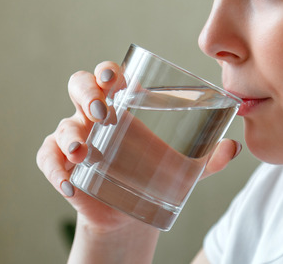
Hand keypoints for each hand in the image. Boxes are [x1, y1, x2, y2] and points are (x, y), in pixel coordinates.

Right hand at [36, 61, 242, 233]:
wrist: (132, 211)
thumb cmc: (156, 172)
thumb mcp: (183, 167)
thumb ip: (207, 157)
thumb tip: (234, 147)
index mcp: (122, 103)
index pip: (109, 74)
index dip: (107, 71)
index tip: (113, 78)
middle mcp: (94, 114)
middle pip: (79, 86)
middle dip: (86, 93)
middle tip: (102, 111)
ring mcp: (76, 138)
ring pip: (63, 125)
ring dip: (70, 136)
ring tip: (83, 153)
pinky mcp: (62, 165)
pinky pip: (48, 160)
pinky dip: (56, 171)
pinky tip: (71, 187)